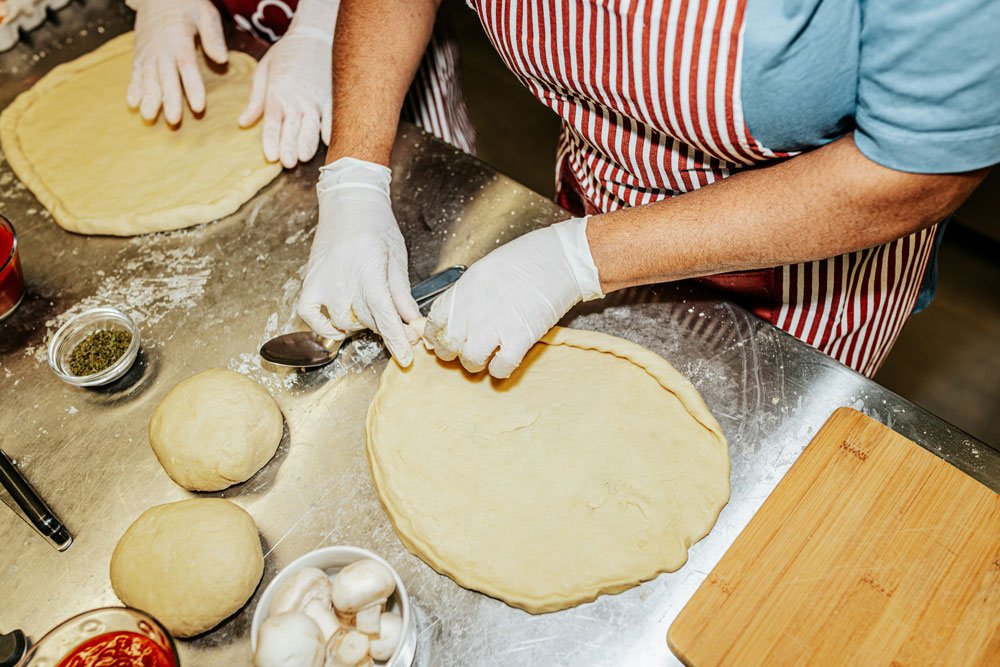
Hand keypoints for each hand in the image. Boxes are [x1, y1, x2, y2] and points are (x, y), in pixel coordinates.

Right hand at [127, 0, 227, 124]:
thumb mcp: (205, 12)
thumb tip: (222, 59)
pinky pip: (135, 73)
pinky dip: (133, 88)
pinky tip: (132, 104)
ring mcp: (148, 52)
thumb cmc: (186, 3)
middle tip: (173, 120)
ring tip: (149, 117)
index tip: (199, 107)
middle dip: (169, 99)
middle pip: (166, 78)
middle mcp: (161, 49)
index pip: (187, 67)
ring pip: (148, 78)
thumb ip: (212, 36)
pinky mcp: (139, 54)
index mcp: (179, 40)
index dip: (193, 87)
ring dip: (148, 98)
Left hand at [238, 1, 334, 167]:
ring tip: (305, 157)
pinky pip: (331, 119)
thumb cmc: (286, 53)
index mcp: (276, 94)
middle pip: (293, 130)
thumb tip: (243, 123)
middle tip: (288, 163)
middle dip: (290, 148)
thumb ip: (255, 100)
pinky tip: (329, 143)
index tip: (271, 157)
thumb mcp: (263, 71)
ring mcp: (316, 101)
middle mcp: (296, 100)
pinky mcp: (331, 99)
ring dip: (309, 144)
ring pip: (312, 128)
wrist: (314, 35)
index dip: (271, 141)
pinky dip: (330, 132)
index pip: (272, 123)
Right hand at [297, 158, 419, 365]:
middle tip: (400, 328)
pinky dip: (323, 327)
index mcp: (370, 273)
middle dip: (386, 329)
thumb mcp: (397, 258)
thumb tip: (413, 322)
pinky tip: (338, 327)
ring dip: (360, 326)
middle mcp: (344, 281)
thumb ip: (402, 293)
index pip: (385, 317)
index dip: (397, 341)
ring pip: (343, 323)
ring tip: (371, 312)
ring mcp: (323, 283)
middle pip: (368, 322)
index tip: (406, 358)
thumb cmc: (377, 226)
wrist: (348, 202)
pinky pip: (311, 316)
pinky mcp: (309, 282)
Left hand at [424, 218, 603, 377]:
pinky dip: (500, 370)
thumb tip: (453, 319)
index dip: (435, 335)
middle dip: (452, 353)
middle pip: (449, 344)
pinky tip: (504, 361)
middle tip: (462, 351)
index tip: (440, 340)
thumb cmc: (528, 260)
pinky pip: (501, 367)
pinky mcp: (522, 338)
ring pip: (470, 360)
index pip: (435, 320)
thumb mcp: (486, 270)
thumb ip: (468, 295)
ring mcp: (498, 324)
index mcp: (466, 288)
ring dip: (475, 363)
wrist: (563, 259)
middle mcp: (477, 307)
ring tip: (485, 358)